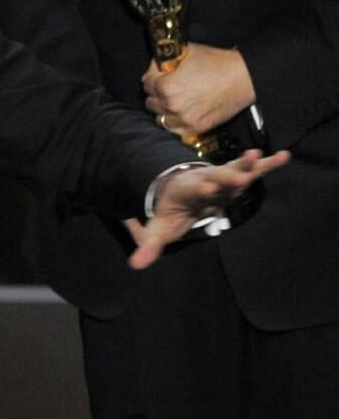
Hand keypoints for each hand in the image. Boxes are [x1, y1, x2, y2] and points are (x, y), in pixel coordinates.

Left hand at [128, 149, 289, 269]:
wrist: (178, 190)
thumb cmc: (170, 210)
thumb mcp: (159, 229)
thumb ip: (149, 245)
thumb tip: (135, 265)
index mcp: (183, 191)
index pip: (191, 190)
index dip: (198, 190)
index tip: (206, 190)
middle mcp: (203, 180)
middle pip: (214, 176)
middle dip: (226, 176)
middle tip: (239, 177)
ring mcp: (220, 177)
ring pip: (233, 168)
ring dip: (245, 163)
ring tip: (258, 154)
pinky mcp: (235, 178)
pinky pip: (252, 170)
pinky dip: (266, 164)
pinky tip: (283, 156)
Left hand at [142, 43, 255, 138]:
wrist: (243, 79)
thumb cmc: (216, 63)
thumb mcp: (186, 52)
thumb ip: (164, 60)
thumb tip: (154, 66)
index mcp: (166, 86)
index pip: (146, 83)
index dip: (153, 77)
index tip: (161, 76)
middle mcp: (171, 105)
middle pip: (150, 102)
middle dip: (157, 94)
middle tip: (168, 88)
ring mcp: (182, 119)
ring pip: (159, 118)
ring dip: (164, 110)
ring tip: (174, 101)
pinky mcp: (194, 129)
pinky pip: (174, 130)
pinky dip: (174, 123)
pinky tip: (180, 114)